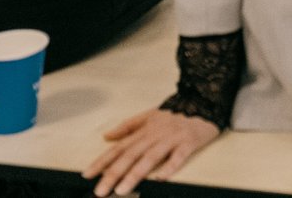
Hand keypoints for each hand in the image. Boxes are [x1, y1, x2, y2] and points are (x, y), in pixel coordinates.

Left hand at [84, 109, 219, 195]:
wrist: (204, 103)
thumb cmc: (176, 114)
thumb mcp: (148, 116)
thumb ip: (127, 127)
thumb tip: (106, 136)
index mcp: (144, 130)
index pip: (118, 148)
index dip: (102, 161)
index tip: (88, 174)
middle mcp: (154, 135)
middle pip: (130, 155)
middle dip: (113, 173)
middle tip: (101, 190)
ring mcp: (171, 139)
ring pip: (150, 157)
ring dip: (135, 174)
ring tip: (123, 189)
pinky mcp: (188, 143)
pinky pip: (178, 156)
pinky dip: (169, 167)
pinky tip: (161, 178)